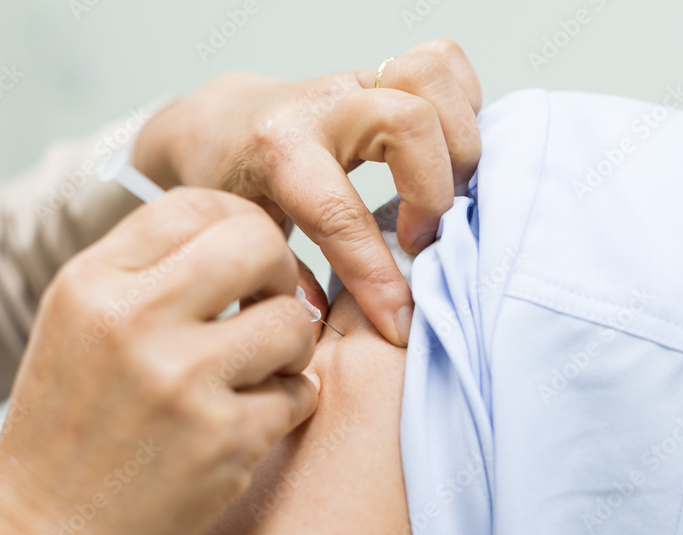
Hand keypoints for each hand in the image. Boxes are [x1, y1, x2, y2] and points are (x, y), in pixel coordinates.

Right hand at [0, 189, 318, 534]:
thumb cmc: (65, 436)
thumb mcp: (77, 329)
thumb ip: (145, 273)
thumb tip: (240, 233)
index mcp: (91, 283)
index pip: (196, 204)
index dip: (238, 226)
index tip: (247, 264)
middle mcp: (133, 319)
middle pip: (256, 241)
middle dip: (280, 272)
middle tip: (268, 308)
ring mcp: (182, 380)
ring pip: (293, 319)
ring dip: (291, 347)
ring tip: (259, 373)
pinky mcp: (224, 440)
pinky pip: (300, 392)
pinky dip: (286, 405)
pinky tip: (248, 423)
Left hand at [135, 39, 482, 345]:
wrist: (219, 123)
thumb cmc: (231, 182)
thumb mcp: (244, 235)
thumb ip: (284, 280)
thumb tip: (324, 324)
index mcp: (276, 151)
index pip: (339, 214)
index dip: (377, 276)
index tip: (399, 321)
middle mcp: (321, 105)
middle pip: (409, 122)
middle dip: (433, 192)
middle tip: (421, 240)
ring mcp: (355, 80)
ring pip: (431, 79)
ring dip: (458, 141)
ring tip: (444, 195)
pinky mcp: (381, 71)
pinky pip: (443, 62)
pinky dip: (462, 104)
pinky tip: (448, 151)